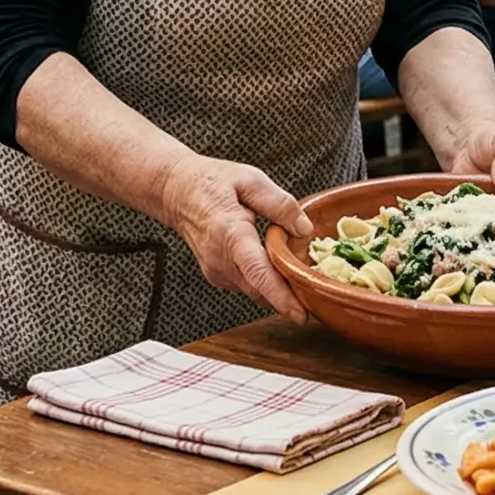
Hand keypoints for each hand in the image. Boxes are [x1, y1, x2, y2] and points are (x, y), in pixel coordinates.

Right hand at [157, 154, 313, 320]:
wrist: (176, 191)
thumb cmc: (211, 182)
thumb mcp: (250, 180)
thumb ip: (280, 204)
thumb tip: (304, 229)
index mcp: (230, 233)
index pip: (258, 272)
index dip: (280, 296)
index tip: (300, 314)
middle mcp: (220, 259)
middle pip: (261, 290)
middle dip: (290, 297)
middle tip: (318, 292)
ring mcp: (216, 271)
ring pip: (255, 291)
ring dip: (278, 288)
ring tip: (300, 274)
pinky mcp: (217, 276)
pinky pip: (248, 285)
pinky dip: (265, 281)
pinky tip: (275, 264)